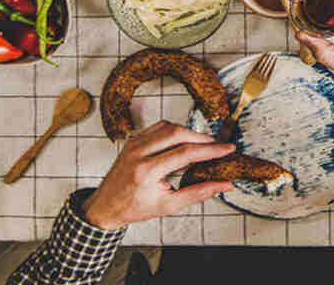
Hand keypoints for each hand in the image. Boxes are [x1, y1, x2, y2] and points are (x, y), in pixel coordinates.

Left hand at [80, 121, 233, 230]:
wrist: (105, 207)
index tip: (228, 149)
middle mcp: (138, 153)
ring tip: (202, 144)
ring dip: (189, 132)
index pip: (185, 153)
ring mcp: (134, 144)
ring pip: (169, 126)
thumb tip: (224, 184)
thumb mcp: (168, 206)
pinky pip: (158, 127)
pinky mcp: (133, 140)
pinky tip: (183, 140)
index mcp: (146, 172)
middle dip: (202, 138)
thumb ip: (198, 193)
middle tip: (217, 146)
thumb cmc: (134, 208)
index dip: (211, 150)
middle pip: (178, 133)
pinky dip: (175, 130)